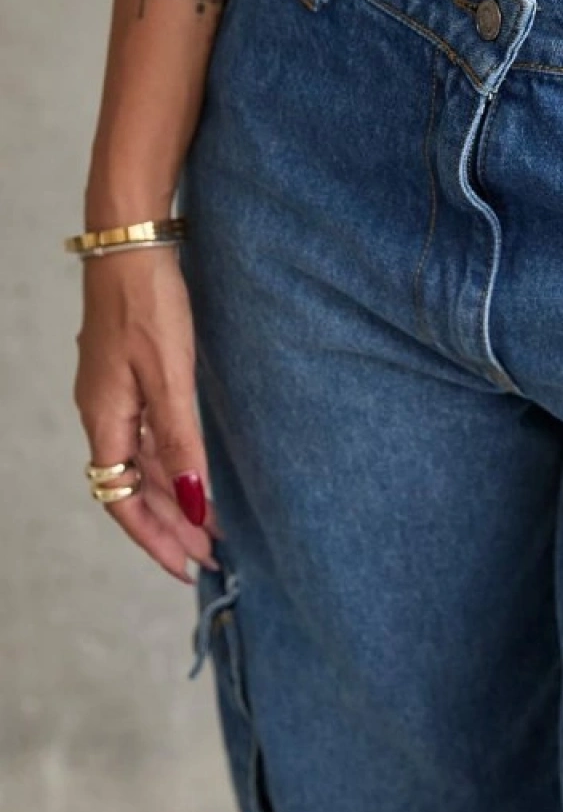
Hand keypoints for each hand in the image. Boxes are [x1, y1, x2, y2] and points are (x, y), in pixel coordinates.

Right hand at [73, 247, 221, 584]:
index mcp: (104, 419)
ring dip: (170, 499)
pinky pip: (142, 438)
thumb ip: (180, 443)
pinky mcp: (126, 376)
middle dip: (169, 527)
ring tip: (207, 526)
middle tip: (212, 556)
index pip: (122, 501)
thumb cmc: (148, 304)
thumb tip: (193, 504)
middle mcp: (101, 413)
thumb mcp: (170, 377)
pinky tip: (190, 473)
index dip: (156, 539)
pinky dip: (167, 464)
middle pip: (131, 489)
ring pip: (137, 465)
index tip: (190, 568)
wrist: (130, 243)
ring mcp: (111, 395)